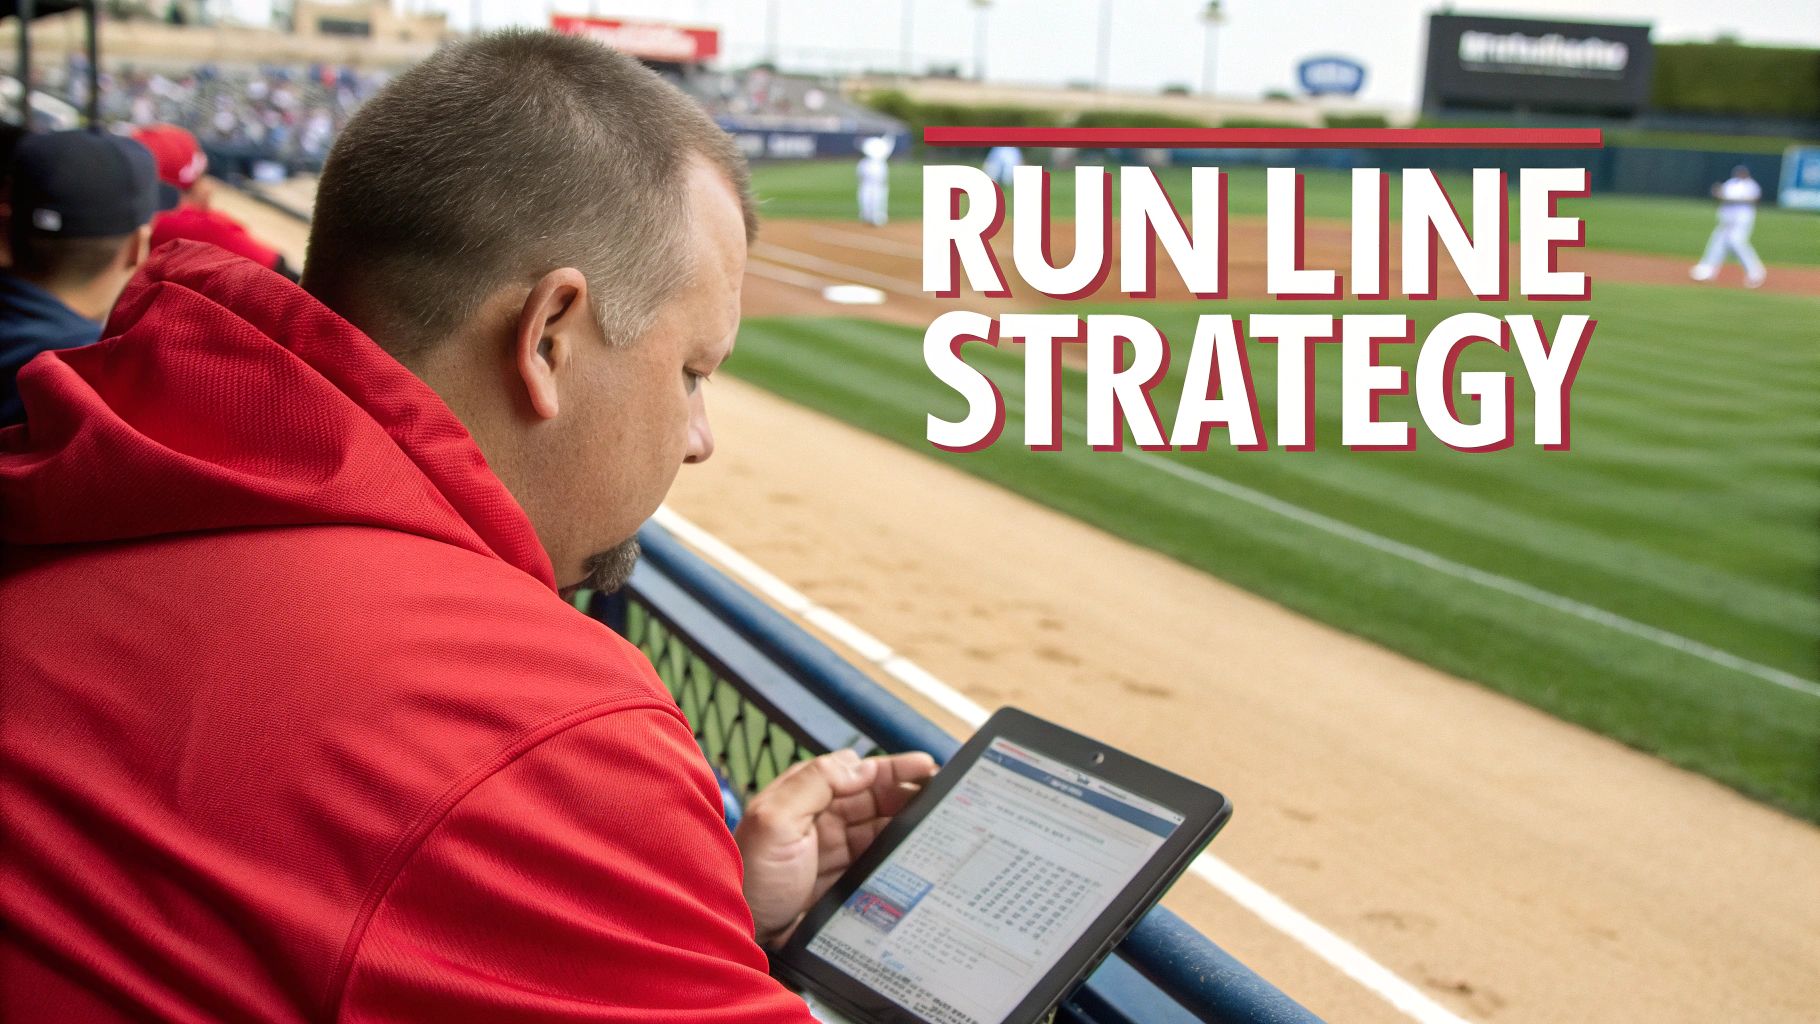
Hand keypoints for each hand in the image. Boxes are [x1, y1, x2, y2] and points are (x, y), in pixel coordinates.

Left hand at [734, 748, 937, 946]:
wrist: (742, 935)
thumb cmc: (749, 877)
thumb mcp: (774, 820)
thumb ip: (815, 784)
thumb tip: (859, 763)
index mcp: (803, 797)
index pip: (855, 772)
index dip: (891, 768)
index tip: (926, 767)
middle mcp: (820, 821)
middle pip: (874, 800)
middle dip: (908, 795)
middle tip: (945, 797)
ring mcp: (833, 853)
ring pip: (880, 831)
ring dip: (907, 827)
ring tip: (939, 827)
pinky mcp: (842, 883)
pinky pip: (878, 864)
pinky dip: (899, 858)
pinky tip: (918, 858)